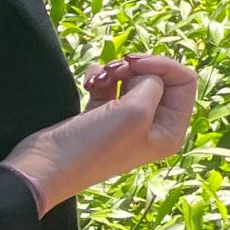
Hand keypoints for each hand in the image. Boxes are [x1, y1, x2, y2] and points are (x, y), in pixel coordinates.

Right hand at [7, 55, 201, 214]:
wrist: (44, 167)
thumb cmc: (93, 145)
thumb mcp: (135, 112)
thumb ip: (153, 84)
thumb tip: (150, 73)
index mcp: (171, 131)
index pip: (185, 81)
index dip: (162, 64)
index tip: (134, 63)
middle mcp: (154, 127)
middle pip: (159, 77)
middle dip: (135, 67)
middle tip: (114, 69)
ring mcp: (127, 121)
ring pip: (133, 78)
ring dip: (115, 70)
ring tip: (97, 78)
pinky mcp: (102, 116)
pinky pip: (111, 85)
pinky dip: (101, 78)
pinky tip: (89, 81)